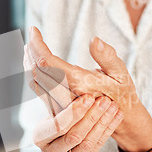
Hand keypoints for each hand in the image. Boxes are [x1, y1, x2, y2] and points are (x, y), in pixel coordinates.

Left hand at [26, 26, 151, 151]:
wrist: (121, 122)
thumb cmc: (122, 94)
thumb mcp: (122, 74)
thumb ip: (108, 57)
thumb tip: (94, 39)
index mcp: (80, 84)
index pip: (48, 63)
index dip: (37, 45)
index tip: (34, 29)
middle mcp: (65, 96)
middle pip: (36, 71)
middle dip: (30, 50)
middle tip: (32, 32)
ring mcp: (59, 104)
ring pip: (34, 81)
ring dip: (29, 61)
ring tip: (30, 43)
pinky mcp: (57, 107)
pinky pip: (38, 87)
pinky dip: (33, 71)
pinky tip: (33, 60)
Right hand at [32, 94, 122, 151]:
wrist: (69, 127)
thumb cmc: (60, 107)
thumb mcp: (54, 98)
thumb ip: (51, 87)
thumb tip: (39, 63)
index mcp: (39, 136)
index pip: (58, 125)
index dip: (74, 112)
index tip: (88, 96)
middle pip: (73, 136)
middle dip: (91, 117)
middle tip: (105, 100)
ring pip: (88, 143)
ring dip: (102, 122)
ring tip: (113, 105)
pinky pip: (98, 146)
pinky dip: (109, 129)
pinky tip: (117, 114)